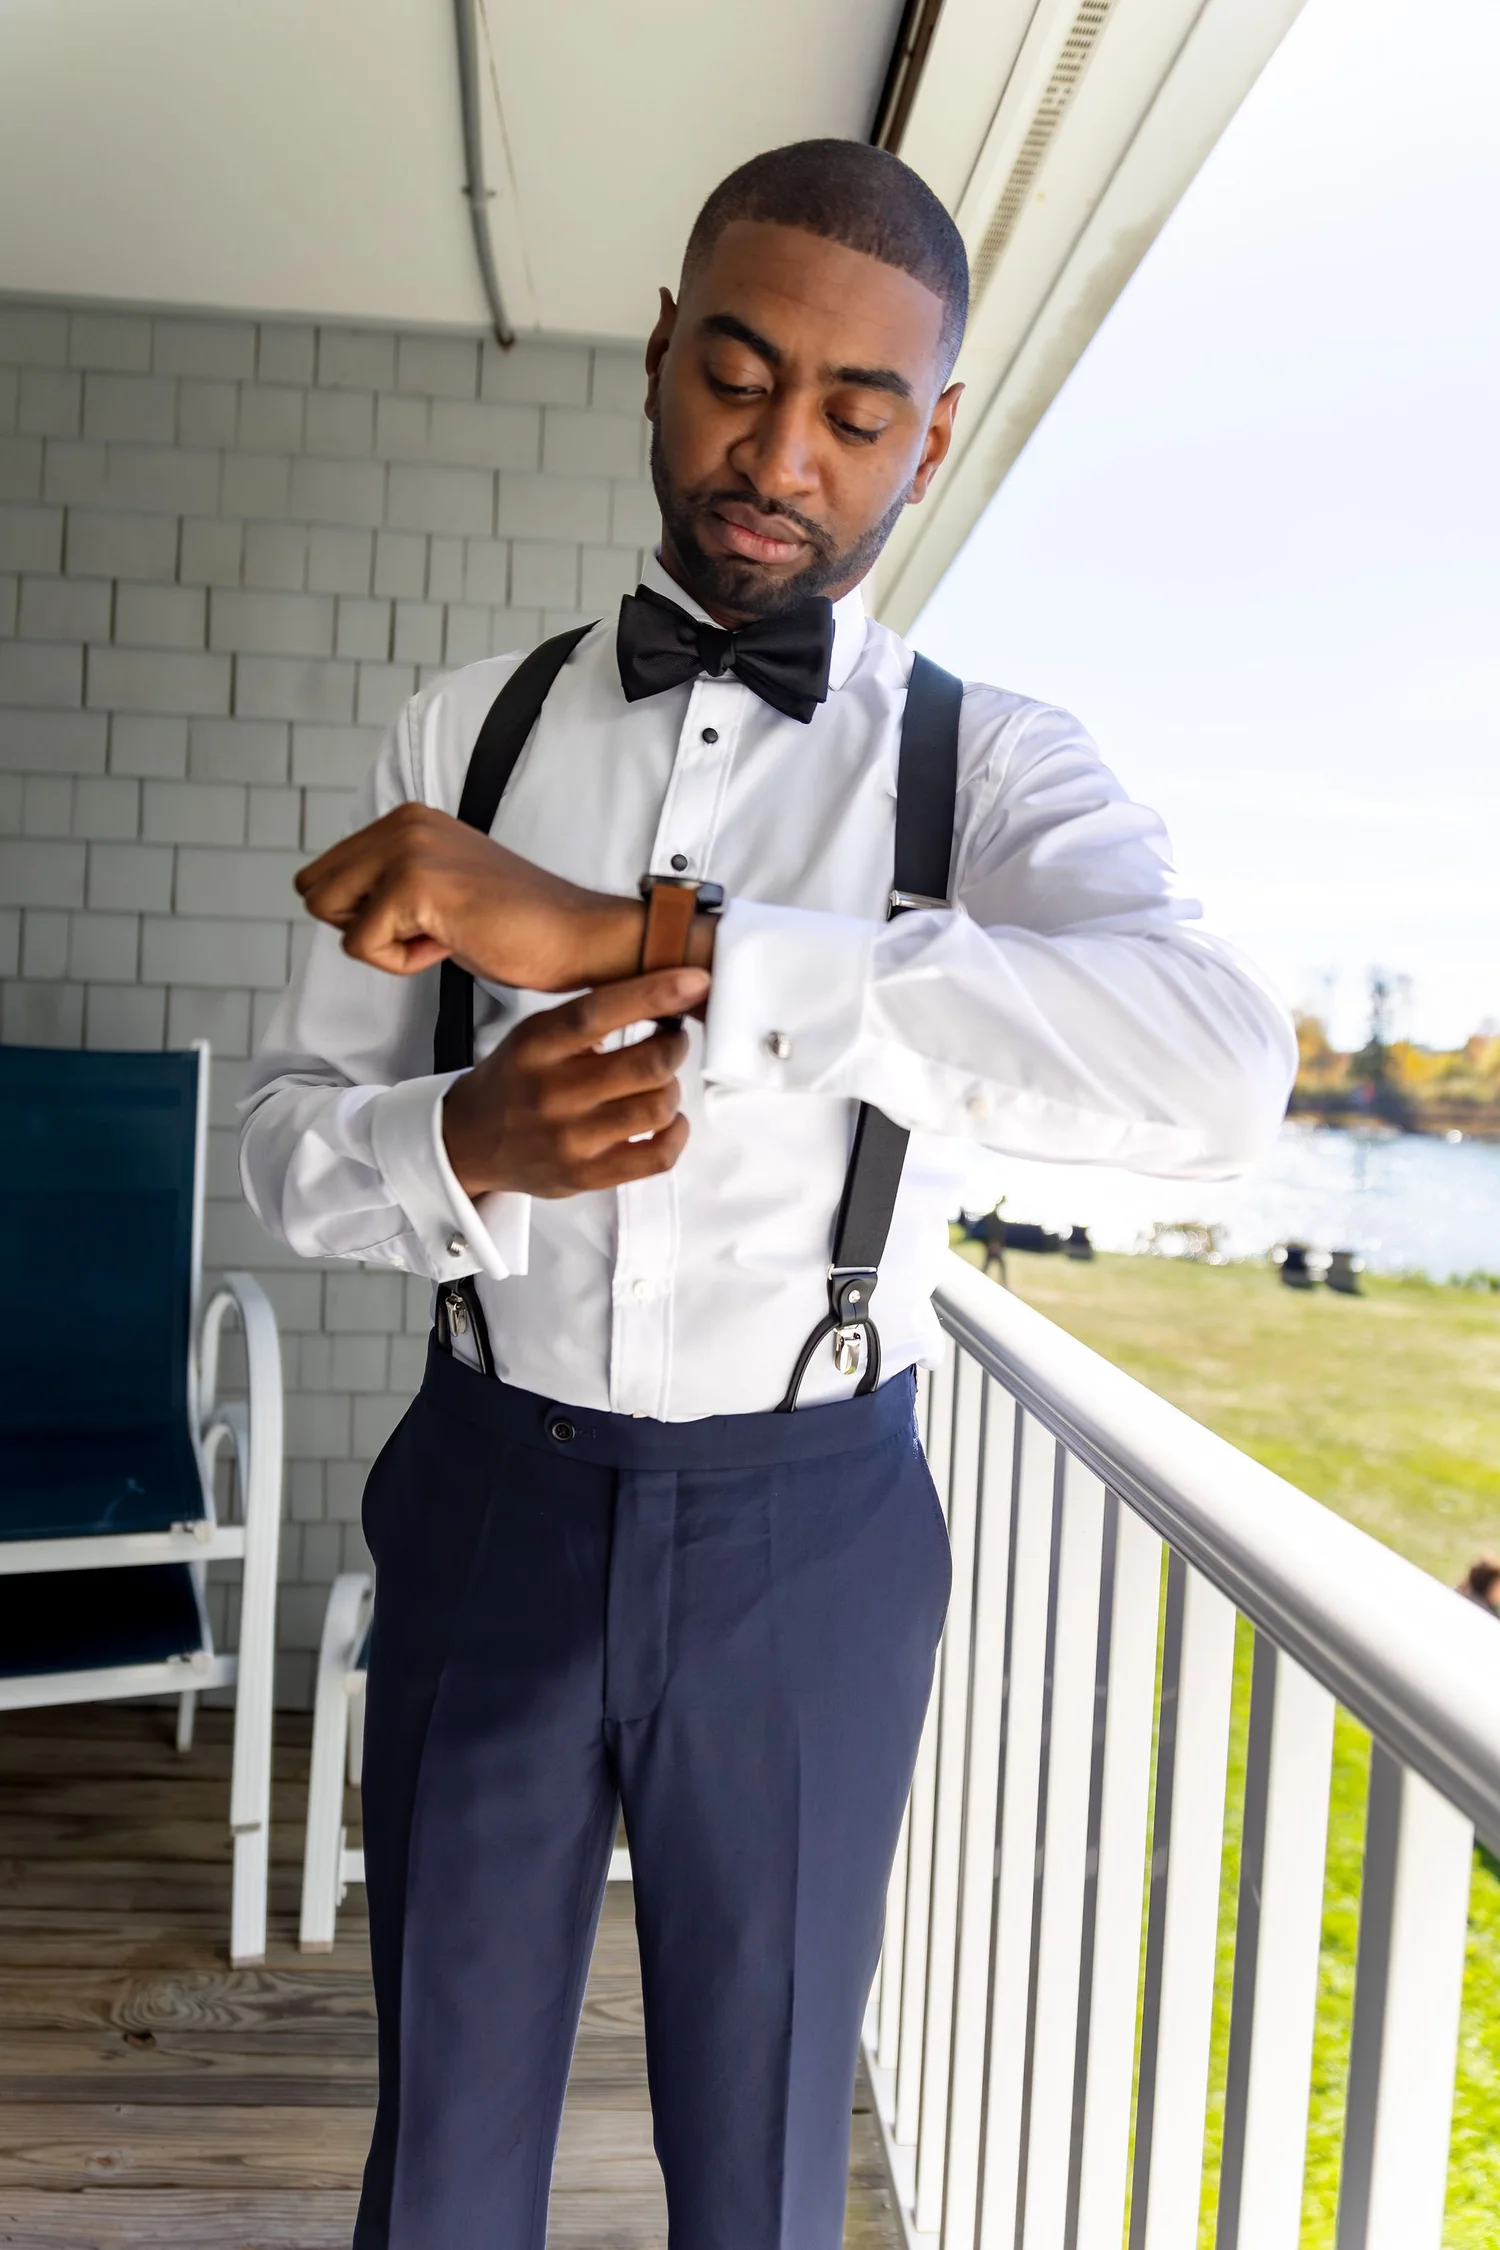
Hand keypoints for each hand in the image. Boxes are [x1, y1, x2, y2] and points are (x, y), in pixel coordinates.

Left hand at [295, 804, 644, 991]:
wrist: (573, 935)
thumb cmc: (514, 924)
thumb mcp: (440, 885)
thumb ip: (390, 880)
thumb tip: (333, 900)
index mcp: (406, 818)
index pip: (326, 873)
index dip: (367, 913)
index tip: (427, 916)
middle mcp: (402, 822)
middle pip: (315, 889)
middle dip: (361, 924)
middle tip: (424, 929)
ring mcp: (406, 849)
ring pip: (329, 912)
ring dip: (381, 942)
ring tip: (439, 933)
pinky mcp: (412, 885)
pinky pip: (362, 946)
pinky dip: (402, 962)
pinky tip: (451, 943)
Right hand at [442, 969, 708, 1197]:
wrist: (470, 1141)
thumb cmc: (516, 1080)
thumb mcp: (535, 1033)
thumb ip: (589, 1016)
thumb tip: (662, 994)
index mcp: (537, 1045)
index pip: (600, 1012)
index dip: (655, 994)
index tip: (695, 981)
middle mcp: (552, 1092)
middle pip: (647, 1064)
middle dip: (675, 1046)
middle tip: (673, 1041)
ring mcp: (569, 1139)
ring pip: (658, 1107)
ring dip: (673, 1089)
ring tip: (660, 1082)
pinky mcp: (586, 1176)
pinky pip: (658, 1157)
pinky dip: (676, 1133)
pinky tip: (667, 1121)